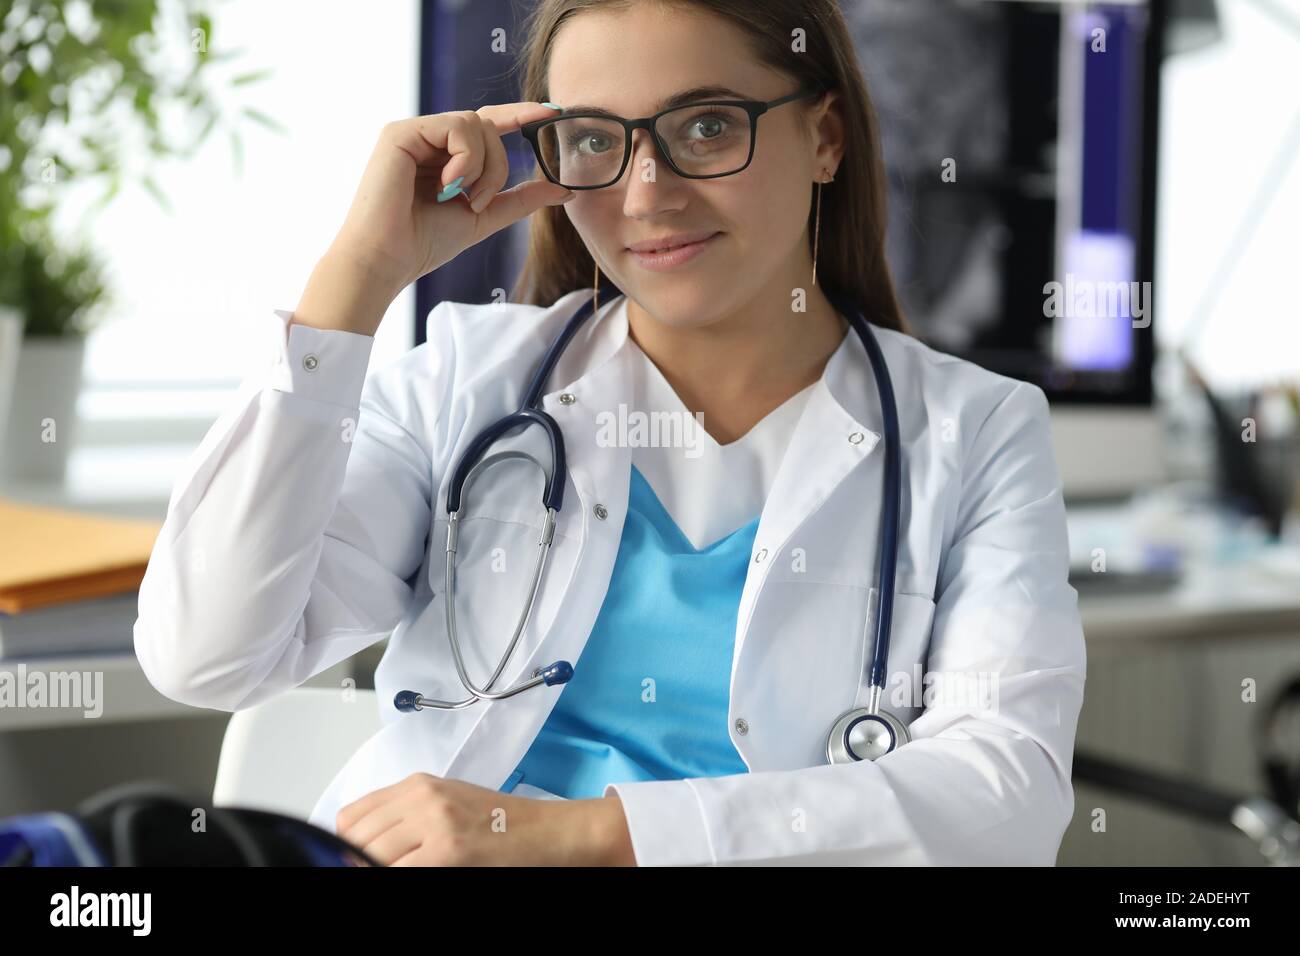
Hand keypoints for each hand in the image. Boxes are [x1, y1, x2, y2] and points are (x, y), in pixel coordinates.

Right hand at [329, 103, 574, 297]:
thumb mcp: (484, 217)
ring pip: (477, 124)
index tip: (553, 113)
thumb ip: (519, 200)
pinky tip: (446, 187)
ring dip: (483, 168)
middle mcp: (429, 138)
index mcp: (446, 155)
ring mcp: (415, 132)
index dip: (520, 115)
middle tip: (479, 204)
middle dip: (498, 168)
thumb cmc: (426, 243)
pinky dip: (465, 161)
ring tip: (460, 199)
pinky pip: (457, 127)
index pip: (489, 123)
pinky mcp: (401, 132)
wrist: (389, 259)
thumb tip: (563, 189)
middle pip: (489, 126)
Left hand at [335, 773, 636, 865]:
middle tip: (372, 868)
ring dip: (374, 867)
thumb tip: (362, 846)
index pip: (350, 816)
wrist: (549, 833)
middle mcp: (422, 798)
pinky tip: (417, 873)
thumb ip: (405, 819)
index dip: (345, 845)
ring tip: (403, 868)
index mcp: (418, 785)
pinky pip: (395, 870)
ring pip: (370, 855)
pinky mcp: (447, 851)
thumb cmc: (505, 824)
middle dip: (356, 860)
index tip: (353, 859)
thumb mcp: (448, 806)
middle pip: (355, 839)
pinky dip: (394, 875)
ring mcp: (434, 824)